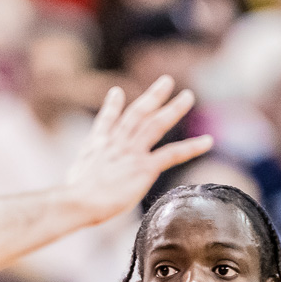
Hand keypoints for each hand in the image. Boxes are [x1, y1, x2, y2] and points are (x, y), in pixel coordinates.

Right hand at [65, 77, 212, 225]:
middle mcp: (116, 143)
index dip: (112, 106)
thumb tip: (73, 185)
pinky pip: (172, 154)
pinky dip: (191, 147)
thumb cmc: (73, 196)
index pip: (106, 121)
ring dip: (173, 109)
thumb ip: (82, 173)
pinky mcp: (144, 167)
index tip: (116, 92)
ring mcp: (132, 153)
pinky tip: (207, 142)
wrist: (78, 200)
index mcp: (98, 145)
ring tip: (187, 96)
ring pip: (156, 124)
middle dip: (153, 96)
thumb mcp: (74, 177)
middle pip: (137, 113)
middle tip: (166, 81)